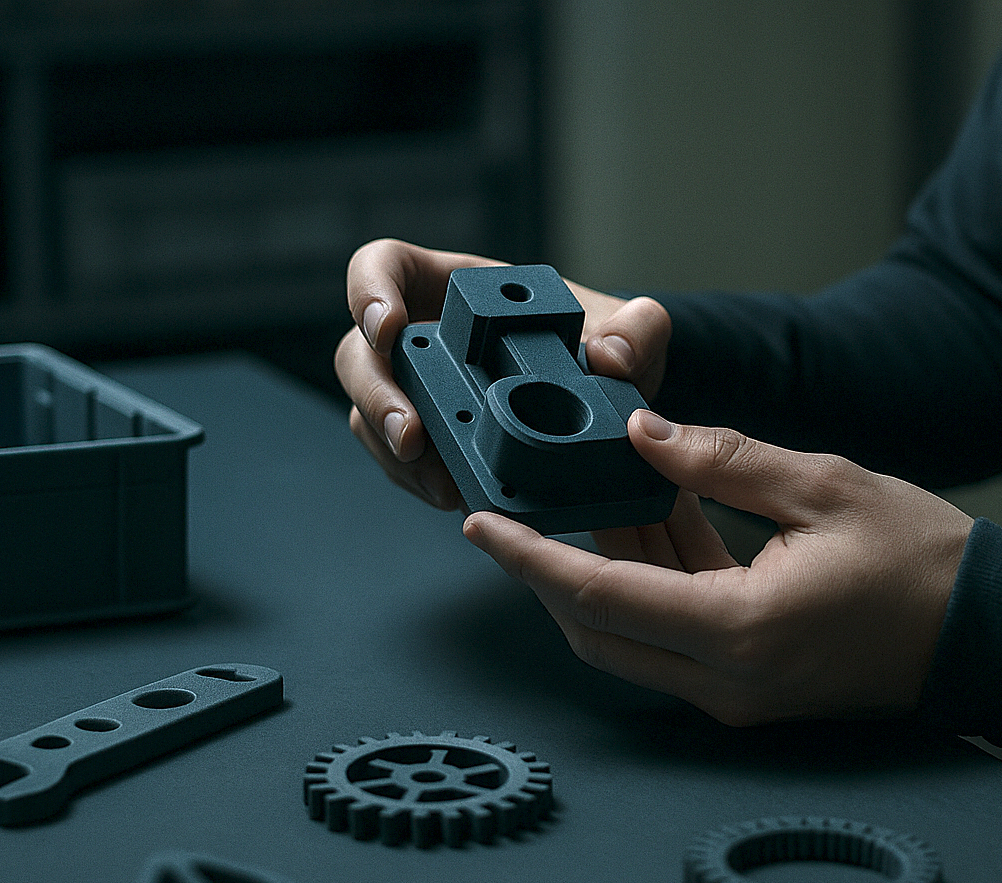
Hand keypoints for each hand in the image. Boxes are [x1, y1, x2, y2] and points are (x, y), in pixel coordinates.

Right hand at [335, 238, 670, 507]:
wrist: (624, 403)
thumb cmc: (618, 346)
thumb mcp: (642, 329)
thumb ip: (638, 329)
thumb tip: (608, 357)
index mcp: (458, 289)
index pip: (383, 267)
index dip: (369, 292)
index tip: (390, 330)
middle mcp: (428, 336)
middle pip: (359, 353)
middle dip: (376, 397)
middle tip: (411, 438)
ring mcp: (424, 391)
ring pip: (370, 414)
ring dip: (393, 453)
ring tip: (442, 486)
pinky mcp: (435, 440)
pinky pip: (400, 460)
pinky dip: (418, 480)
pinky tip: (455, 496)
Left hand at [463, 411, 974, 725]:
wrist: (993, 633)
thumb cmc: (923, 561)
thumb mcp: (823, 486)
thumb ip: (722, 459)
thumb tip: (640, 434)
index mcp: (739, 631)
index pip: (599, 597)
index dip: (530, 560)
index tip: (482, 524)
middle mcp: (728, 682)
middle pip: (599, 632)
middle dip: (552, 572)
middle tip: (527, 506)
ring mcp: (740, 697)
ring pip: (633, 640)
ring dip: (608, 573)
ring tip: (604, 494)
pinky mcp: (754, 692)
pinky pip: (676, 642)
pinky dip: (654, 587)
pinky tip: (660, 521)